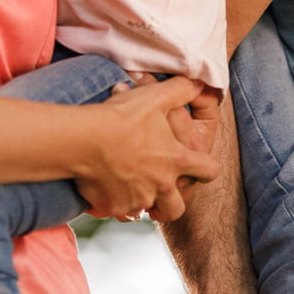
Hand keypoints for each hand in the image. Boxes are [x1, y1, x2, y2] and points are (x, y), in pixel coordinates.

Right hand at [75, 76, 219, 221]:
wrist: (84, 139)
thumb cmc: (121, 117)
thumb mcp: (155, 97)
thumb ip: (181, 89)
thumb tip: (199, 82)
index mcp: (176, 160)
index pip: (209, 171)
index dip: (207, 169)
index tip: (198, 167)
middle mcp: (162, 186)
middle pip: (178, 208)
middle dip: (172, 203)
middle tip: (161, 194)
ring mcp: (139, 200)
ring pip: (146, 211)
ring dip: (143, 203)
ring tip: (132, 191)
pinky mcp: (116, 207)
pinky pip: (120, 211)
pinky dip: (116, 203)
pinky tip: (107, 189)